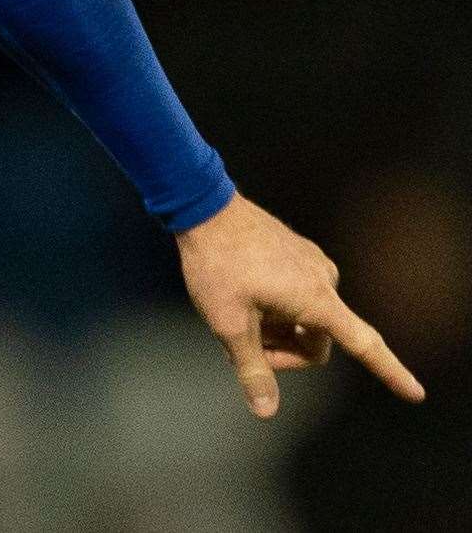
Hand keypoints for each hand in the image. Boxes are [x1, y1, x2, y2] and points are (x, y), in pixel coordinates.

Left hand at [176, 191, 424, 417]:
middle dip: (282, 352)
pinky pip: (296, 294)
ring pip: (303, 319)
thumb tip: (266, 411)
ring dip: (275, 329)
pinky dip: (274, 306)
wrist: (203, 206)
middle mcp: (324, 280)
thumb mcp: (228, 323)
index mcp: (316, 300)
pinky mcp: (297, 253)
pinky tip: (241, 295)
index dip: (390, 373)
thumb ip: (252, 368)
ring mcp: (311, 263)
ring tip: (236, 315)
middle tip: (239, 347)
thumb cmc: (217, 264)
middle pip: (316, 342)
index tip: (415, 393)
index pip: (364, 345)